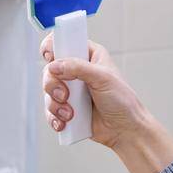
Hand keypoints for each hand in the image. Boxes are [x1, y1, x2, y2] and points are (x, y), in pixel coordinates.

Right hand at [42, 35, 172, 172]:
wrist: (125, 129)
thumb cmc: (122, 100)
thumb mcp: (103, 78)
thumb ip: (78, 68)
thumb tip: (54, 66)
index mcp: (88, 56)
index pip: (63, 42)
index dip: (52, 48)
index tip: (50, 59)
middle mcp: (77, 71)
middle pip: (49, 70)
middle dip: (52, 85)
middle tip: (65, 95)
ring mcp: (70, 91)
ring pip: (47, 92)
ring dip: (54, 105)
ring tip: (70, 114)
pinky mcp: (66, 108)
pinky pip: (49, 111)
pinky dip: (53, 117)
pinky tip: (64, 123)